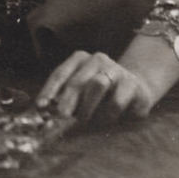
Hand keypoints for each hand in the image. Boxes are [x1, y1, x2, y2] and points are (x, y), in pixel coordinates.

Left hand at [36, 50, 154, 124]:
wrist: (137, 88)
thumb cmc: (101, 93)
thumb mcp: (82, 91)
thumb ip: (65, 98)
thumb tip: (45, 112)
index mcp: (80, 59)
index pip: (60, 74)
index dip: (49, 90)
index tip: (40, 106)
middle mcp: (97, 60)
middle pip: (77, 81)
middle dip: (67, 100)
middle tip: (61, 116)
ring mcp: (115, 69)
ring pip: (97, 85)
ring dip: (88, 106)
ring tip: (84, 118)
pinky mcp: (131, 84)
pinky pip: (116, 101)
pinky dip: (108, 114)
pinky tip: (108, 118)